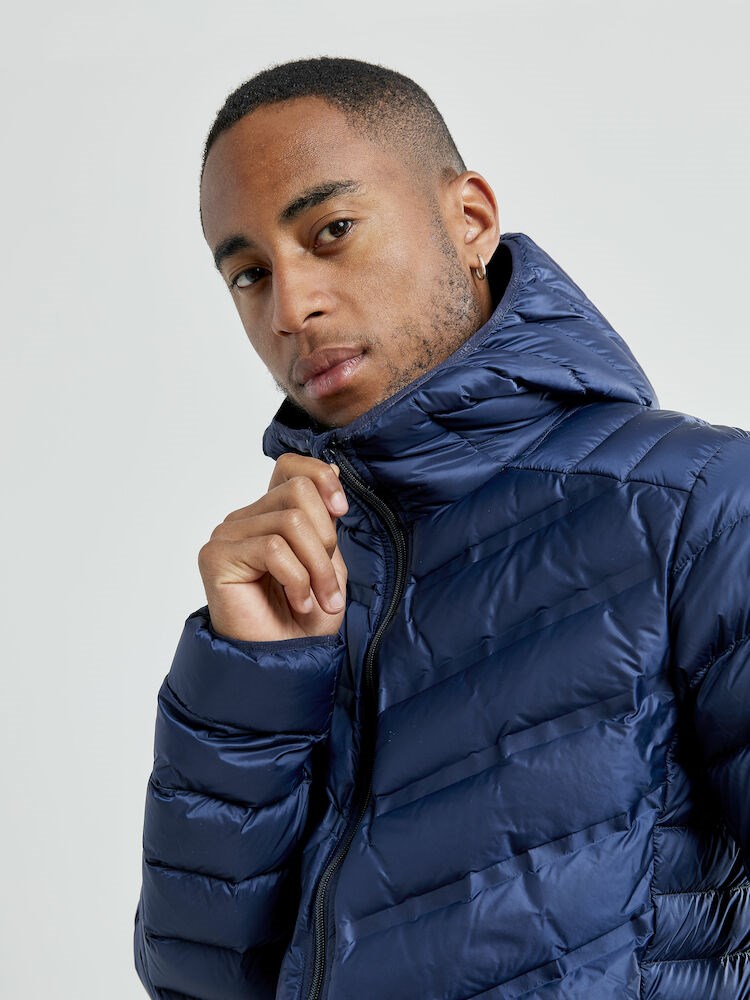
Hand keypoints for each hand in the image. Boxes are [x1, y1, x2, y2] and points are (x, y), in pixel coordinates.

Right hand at [198, 454, 348, 641]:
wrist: (286, 662)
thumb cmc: (305, 618)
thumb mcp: (329, 560)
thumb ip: (326, 518)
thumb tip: (334, 471)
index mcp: (271, 515)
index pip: (290, 466)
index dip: (321, 477)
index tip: (341, 510)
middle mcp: (246, 519)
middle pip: (298, 492)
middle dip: (326, 540)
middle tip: (327, 585)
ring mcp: (228, 535)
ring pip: (291, 522)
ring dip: (317, 568)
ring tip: (317, 600)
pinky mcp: (216, 556)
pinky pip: (272, 548)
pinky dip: (297, 580)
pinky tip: (297, 602)